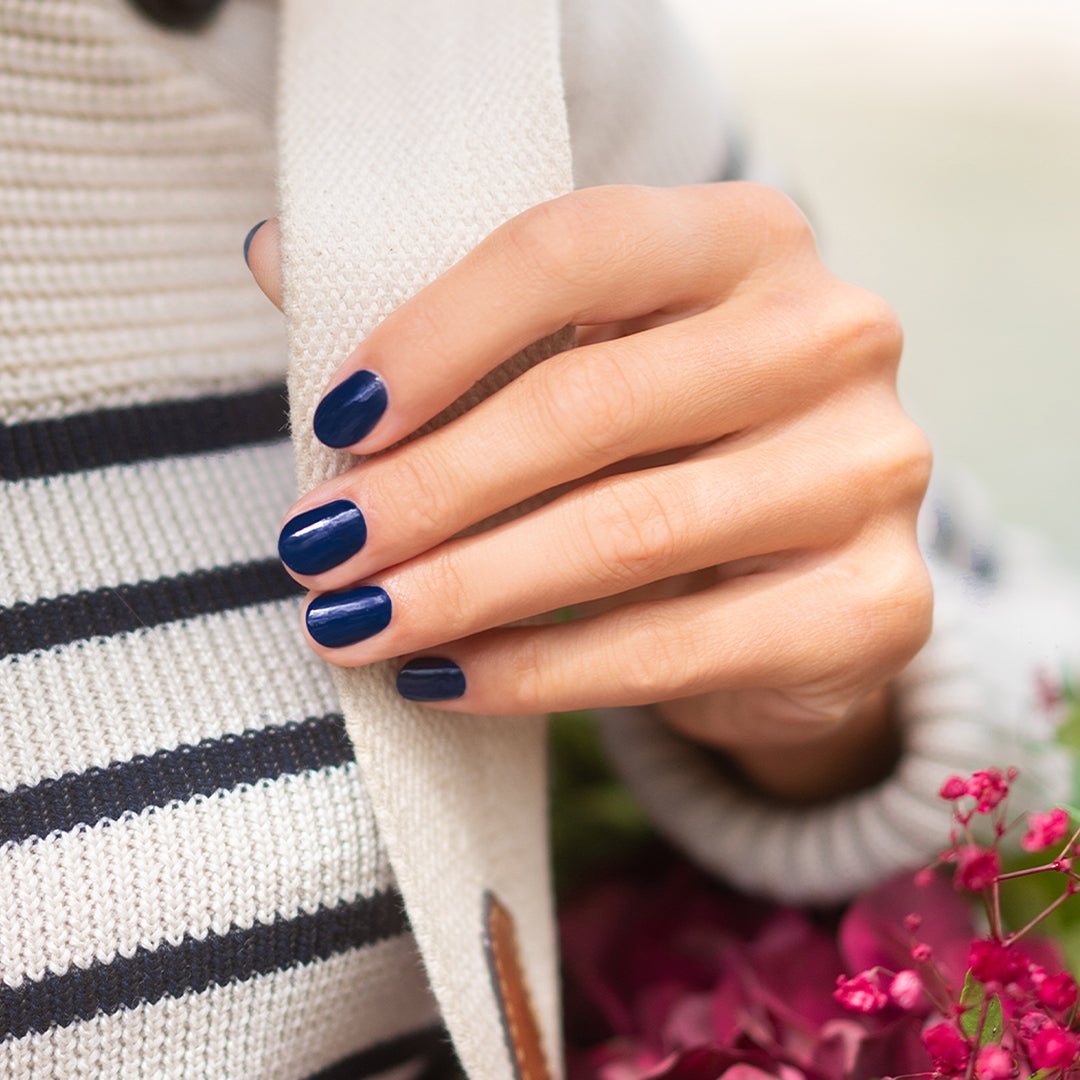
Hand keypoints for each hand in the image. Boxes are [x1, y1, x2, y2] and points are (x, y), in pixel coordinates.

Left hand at [247, 183, 931, 798]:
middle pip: (590, 405)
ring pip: (628, 533)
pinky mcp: (876, 604)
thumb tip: (274, 257)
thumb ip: (447, 319)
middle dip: (429, 492)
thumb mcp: (571, 361)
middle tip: (318, 553)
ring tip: (356, 626)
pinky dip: (541, 671)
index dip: (434, 335)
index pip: (571, 249)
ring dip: (465, 590)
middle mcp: (830, 334)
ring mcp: (871, 470)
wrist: (791, 577)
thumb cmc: (659, 450)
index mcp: (747, 236)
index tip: (333, 423)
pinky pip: (676, 647)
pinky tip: (448, 682)